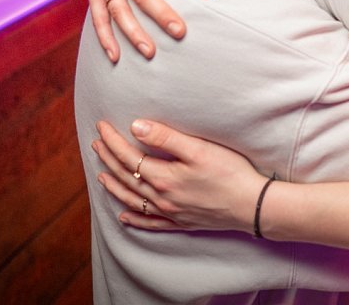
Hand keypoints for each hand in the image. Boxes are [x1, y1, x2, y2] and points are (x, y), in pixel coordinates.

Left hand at [93, 119, 267, 233]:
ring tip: (101, 176)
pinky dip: (134, 219)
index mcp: (164, 178)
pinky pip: (151, 223)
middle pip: (127, 177)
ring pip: (133, 200)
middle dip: (109, 159)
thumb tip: (135, 127)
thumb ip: (166, 138)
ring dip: (115, 186)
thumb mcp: (198, 149)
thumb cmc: (230, 173)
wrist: (252, 205)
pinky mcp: (183, 222)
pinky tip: (124, 216)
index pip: (129, 157)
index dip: (113, 141)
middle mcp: (162, 198)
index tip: (102, 126)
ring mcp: (171, 212)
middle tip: (96, 144)